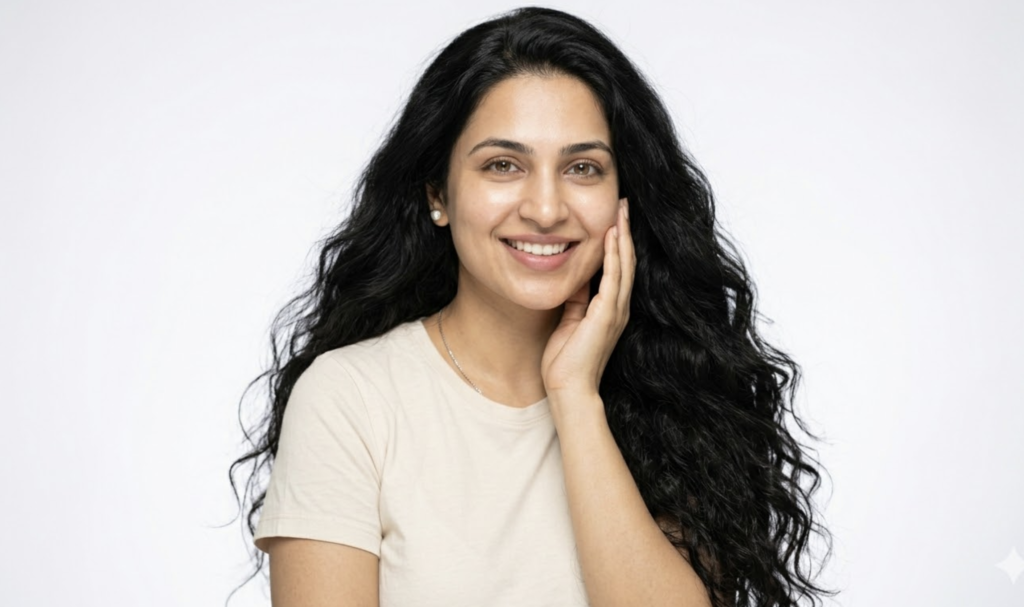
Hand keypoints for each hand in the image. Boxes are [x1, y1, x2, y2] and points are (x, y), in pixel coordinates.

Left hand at [541, 197, 634, 407]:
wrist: (569, 389)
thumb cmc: (566, 361)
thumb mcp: (569, 319)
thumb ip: (576, 298)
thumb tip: (574, 275)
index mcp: (610, 308)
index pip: (618, 267)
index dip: (618, 241)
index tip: (615, 217)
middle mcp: (618, 307)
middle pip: (627, 260)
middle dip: (625, 230)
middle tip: (624, 204)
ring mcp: (615, 310)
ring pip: (624, 264)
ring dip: (623, 235)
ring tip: (622, 210)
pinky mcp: (607, 315)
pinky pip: (613, 278)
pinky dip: (614, 255)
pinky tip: (612, 235)